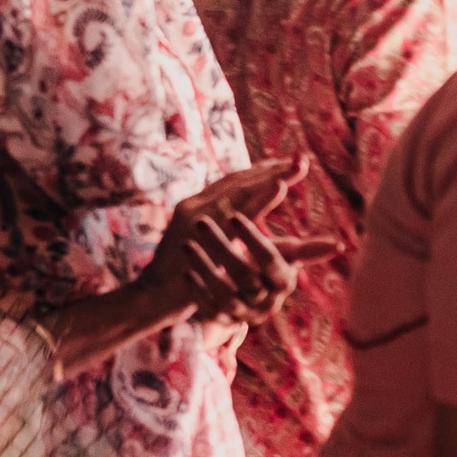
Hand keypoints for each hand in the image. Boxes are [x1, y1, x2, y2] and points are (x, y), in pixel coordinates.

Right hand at [138, 157, 334, 323]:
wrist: (154, 297)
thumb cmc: (181, 277)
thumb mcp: (203, 250)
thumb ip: (220, 233)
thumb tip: (241, 223)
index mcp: (198, 207)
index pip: (234, 183)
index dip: (262, 172)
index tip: (291, 163)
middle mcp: (195, 205)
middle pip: (239, 181)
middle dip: (272, 169)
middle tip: (302, 159)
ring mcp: (195, 214)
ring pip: (239, 189)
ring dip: (270, 175)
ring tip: (296, 166)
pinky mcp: (199, 227)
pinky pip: (236, 209)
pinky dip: (260, 196)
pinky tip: (279, 186)